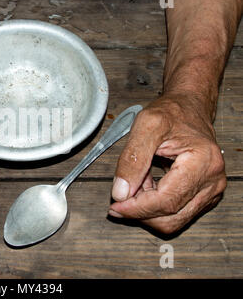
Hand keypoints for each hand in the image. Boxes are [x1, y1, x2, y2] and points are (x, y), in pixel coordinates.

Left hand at [108, 95, 225, 233]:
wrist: (188, 108)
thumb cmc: (171, 112)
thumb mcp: (146, 125)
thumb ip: (132, 159)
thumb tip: (121, 192)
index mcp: (202, 162)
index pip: (167, 201)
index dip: (137, 208)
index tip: (115, 206)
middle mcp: (212, 180)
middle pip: (171, 217)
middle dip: (140, 212)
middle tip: (119, 197)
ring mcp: (210, 189)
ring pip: (173, 219)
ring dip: (147, 209)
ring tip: (135, 184)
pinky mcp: (203, 194)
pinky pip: (176, 212)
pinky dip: (155, 205)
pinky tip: (145, 186)